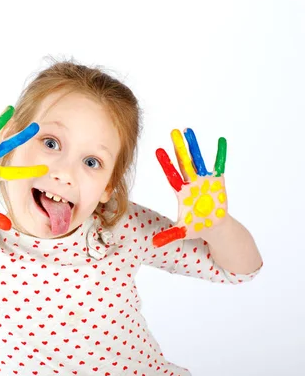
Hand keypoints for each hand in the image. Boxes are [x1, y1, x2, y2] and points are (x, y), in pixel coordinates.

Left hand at [152, 128, 227, 246]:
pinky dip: (220, 153)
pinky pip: (219, 165)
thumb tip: (153, 245)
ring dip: (195, 146)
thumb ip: (168, 235)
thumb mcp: (182, 232)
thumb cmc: (197, 227)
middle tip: (173, 131)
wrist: (214, 227)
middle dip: (179, 147)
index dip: (166, 163)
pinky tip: (221, 140)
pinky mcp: (218, 181)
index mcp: (182, 192)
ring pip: (199, 160)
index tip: (157, 150)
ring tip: (189, 131)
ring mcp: (205, 180)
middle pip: (184, 162)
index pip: (172, 174)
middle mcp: (192, 182)